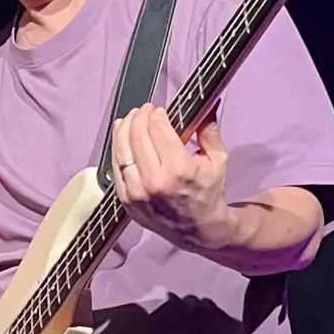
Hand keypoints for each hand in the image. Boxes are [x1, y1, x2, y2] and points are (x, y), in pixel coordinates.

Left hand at [111, 103, 234, 249]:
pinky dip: (117, 149)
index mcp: (179, 170)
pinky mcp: (126, 200)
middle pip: (137, 136)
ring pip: (122, 150)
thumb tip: (205, 103)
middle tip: (144, 110)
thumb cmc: (209, 192)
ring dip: (124, 129)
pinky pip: (116, 167)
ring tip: (129, 119)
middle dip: (139, 117)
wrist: (198, 230)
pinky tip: (122, 138)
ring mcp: (137, 192)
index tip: (158, 110)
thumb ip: (209, 130)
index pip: (158, 130)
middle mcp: (155, 181)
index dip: (156, 115)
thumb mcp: (218, 160)